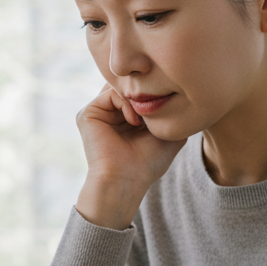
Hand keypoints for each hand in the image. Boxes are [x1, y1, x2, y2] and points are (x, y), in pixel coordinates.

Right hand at [75, 85, 186, 229]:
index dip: (153, 92)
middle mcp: (109, 113)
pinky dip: (127, 103)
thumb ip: (169, 111)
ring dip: (138, 99)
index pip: (138, 90)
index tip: (166, 106)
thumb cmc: (148, 163)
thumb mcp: (167, 133)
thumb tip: (179, 92)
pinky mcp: (87, 114)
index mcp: (124, 117)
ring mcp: (98, 113)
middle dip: (145, 91)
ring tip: (144, 120)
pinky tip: (134, 122)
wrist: (125, 180)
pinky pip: (110, 93)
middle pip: (128, 84)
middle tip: (156, 108)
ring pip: (120, 86)